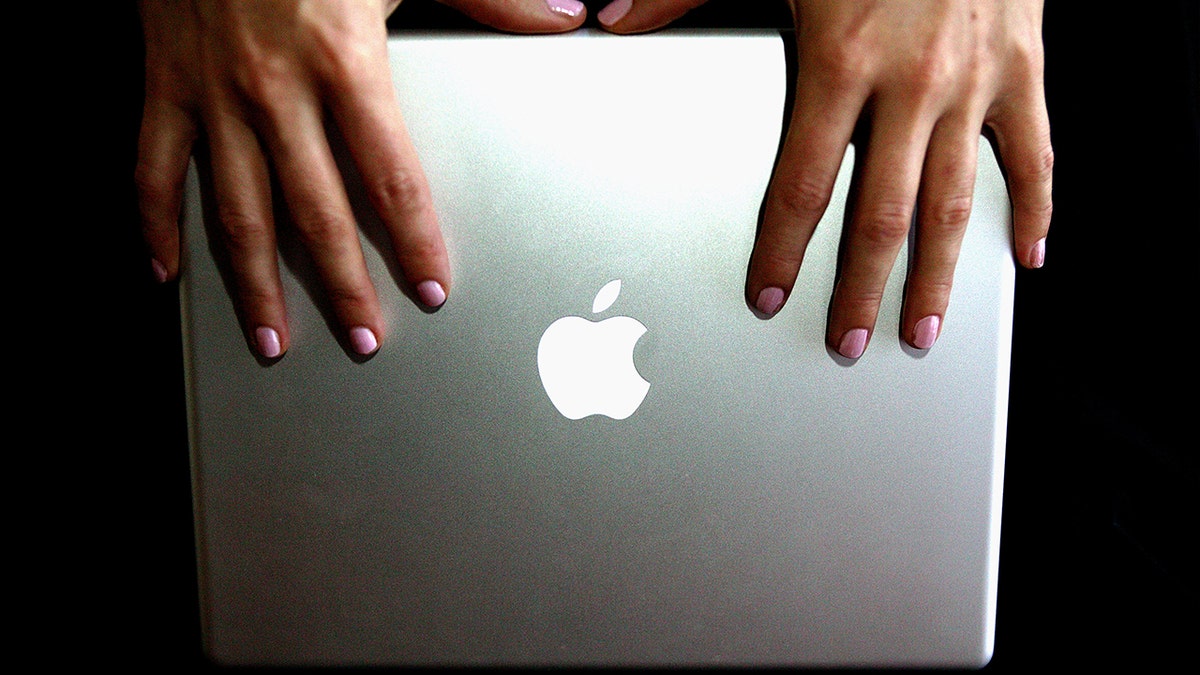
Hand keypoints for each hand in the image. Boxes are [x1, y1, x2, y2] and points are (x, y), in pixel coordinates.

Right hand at [136, 0, 586, 357]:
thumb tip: (560, 14)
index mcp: (343, 63)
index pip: (390, 178)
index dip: (414, 241)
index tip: (431, 289)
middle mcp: (275, 92)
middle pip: (317, 214)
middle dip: (343, 287)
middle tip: (365, 340)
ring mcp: (213, 96)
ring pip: (235, 211)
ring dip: (254, 284)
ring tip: (273, 340)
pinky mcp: (164, 85)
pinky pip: (152, 167)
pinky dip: (153, 223)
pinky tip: (166, 273)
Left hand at [597, 0, 1052, 356]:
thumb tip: (614, 16)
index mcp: (841, 61)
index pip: (802, 183)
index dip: (781, 249)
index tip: (767, 297)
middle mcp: (911, 83)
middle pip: (881, 215)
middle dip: (859, 291)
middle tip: (844, 344)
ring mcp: (973, 81)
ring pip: (955, 203)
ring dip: (937, 277)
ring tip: (921, 332)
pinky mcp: (1024, 67)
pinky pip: (1035, 152)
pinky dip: (1035, 207)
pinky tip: (1027, 257)